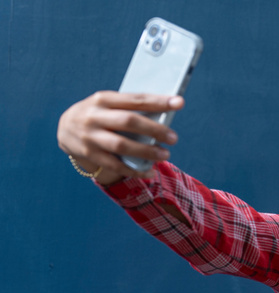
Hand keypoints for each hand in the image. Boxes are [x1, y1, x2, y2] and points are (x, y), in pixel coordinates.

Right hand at [57, 91, 183, 183]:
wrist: (64, 128)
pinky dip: (135, 170)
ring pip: (122, 145)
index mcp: (103, 99)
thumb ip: (130, 107)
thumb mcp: (108, 104)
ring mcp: (90, 137)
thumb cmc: (98, 114)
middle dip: (154, 130)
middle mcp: (94, 116)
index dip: (158, 101)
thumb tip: (164, 113)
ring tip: (165, 155)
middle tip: (173, 137)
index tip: (179, 103)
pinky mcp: (90, 154)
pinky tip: (150, 172)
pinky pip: (115, 165)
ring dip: (146, 152)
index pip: (135, 99)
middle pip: (129, 122)